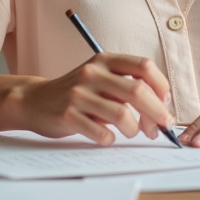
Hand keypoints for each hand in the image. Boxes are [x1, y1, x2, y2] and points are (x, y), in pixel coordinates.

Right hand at [15, 54, 172, 145]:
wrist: (34, 100)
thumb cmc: (77, 92)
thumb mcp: (100, 78)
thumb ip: (126, 86)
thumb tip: (161, 108)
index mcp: (104, 60)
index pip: (144, 66)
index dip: (161, 86)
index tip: (165, 102)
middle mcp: (92, 73)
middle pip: (137, 92)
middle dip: (156, 113)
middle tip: (162, 127)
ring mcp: (78, 94)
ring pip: (122, 115)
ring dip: (134, 129)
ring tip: (132, 133)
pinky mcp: (68, 115)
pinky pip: (101, 132)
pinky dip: (111, 139)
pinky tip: (108, 137)